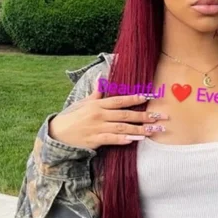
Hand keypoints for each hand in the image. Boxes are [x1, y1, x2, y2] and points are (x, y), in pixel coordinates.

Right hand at [49, 81, 167, 149]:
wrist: (57, 133)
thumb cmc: (72, 117)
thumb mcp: (83, 102)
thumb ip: (96, 93)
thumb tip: (101, 78)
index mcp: (98, 104)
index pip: (119, 100)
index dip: (134, 98)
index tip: (149, 97)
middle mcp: (99, 115)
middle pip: (125, 115)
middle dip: (144, 116)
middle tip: (160, 118)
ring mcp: (97, 127)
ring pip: (122, 127)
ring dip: (139, 129)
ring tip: (153, 131)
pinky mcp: (95, 140)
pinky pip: (111, 139)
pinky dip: (123, 138)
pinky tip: (134, 139)